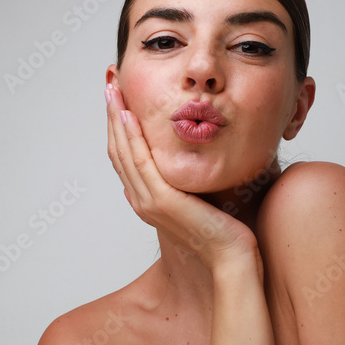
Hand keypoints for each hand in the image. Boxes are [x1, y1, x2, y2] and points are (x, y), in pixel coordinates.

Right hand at [106, 85, 258, 269]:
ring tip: (113, 90)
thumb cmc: (226, 232)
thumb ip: (189, 181)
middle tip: (110, 84)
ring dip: (116, 118)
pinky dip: (131, 137)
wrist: (233, 260)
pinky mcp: (162, 201)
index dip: (119, 126)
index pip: (126, 157)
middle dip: (113, 115)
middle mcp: (142, 200)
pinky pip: (140, 162)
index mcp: (148, 200)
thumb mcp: (202, 198)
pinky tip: (128, 115)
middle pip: (118, 151)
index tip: (120, 98)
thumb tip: (189, 160)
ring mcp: (149, 202)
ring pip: (124, 153)